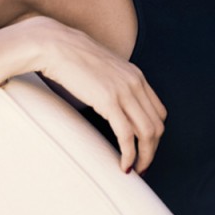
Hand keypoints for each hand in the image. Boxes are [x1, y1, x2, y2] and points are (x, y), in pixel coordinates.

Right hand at [39, 24, 166, 174]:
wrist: (56, 45)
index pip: (158, 111)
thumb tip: (111, 104)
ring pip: (147, 133)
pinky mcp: (109, 101)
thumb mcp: (104, 69)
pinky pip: (127, 135)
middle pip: (157, 125)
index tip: (145, 148)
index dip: (155, 134)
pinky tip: (123, 164)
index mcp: (136, 75)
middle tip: (142, 165)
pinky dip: (129, 154)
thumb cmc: (73, 57)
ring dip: (144, 156)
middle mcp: (135, 82)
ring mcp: (124, 91)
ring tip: (134, 168)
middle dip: (152, 149)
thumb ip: (113, 84)